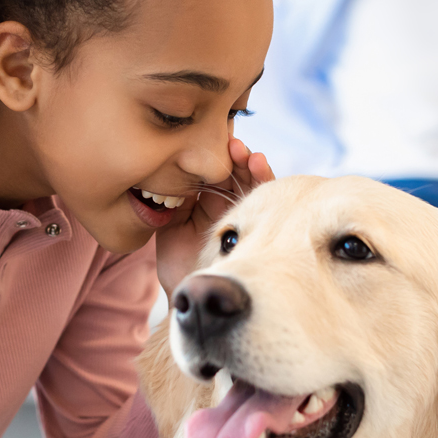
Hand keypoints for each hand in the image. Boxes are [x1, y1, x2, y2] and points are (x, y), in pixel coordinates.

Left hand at [154, 137, 273, 299]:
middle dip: (234, 155)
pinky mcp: (259, 224)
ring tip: (246, 154)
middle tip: (231, 143)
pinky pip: (266, 198)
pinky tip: (258, 164)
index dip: (214, 153)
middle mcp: (227, 201)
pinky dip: (263, 179)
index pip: (212, 168)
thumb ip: (177, 200)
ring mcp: (244, 212)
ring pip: (252, 180)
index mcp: (205, 198)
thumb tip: (179, 169)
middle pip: (235, 169)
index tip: (212, 139)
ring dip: (249, 163)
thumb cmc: (178, 265)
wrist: (194, 298)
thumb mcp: (172, 226)